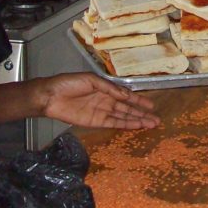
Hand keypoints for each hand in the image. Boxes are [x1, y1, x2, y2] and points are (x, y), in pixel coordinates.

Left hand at [38, 73, 159, 130]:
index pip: (126, 96)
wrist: (51, 96)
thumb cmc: (69, 83)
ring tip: (151, 124)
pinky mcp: (95, 122)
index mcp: (106, 89)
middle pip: (128, 109)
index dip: (139, 100)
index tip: (152, 105)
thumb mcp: (91, 80)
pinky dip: (124, 125)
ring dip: (137, 121)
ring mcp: (102, 112)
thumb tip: (126, 95)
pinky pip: (113, 123)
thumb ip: (109, 88)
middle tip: (157, 119)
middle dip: (142, 113)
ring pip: (123, 117)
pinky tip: (135, 126)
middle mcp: (107, 101)